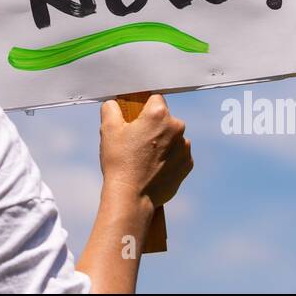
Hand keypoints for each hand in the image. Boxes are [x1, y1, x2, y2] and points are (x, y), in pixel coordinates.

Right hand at [98, 95, 192, 210]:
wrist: (132, 197)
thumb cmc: (119, 161)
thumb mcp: (108, 129)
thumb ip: (111, 108)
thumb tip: (114, 103)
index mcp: (158, 114)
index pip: (154, 99)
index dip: (143, 108)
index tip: (135, 120)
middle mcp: (177, 127)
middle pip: (165, 118)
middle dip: (153, 126)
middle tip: (137, 141)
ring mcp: (184, 147)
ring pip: (172, 137)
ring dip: (162, 143)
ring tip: (144, 158)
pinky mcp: (187, 164)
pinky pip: (177, 154)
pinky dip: (168, 158)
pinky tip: (153, 168)